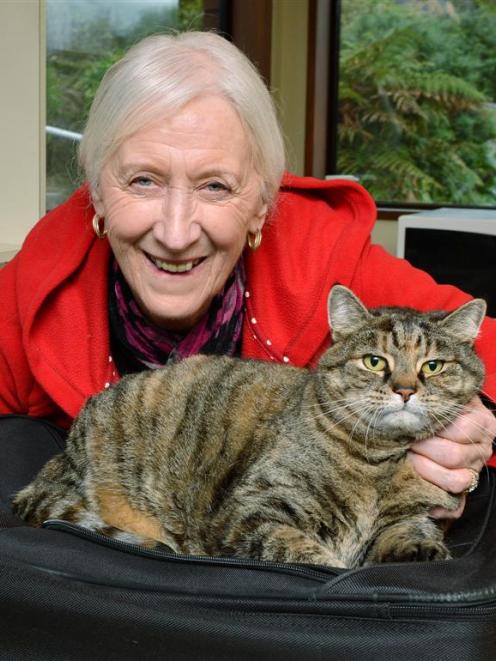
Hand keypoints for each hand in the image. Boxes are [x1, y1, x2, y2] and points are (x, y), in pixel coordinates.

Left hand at [408, 396, 495, 519]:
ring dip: (425, 473)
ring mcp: (476, 470)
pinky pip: (456, 506)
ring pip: (455, 481)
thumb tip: (407, 400)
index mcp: (482, 422)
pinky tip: (419, 496)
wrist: (457, 420)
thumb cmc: (443, 406)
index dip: (428, 429)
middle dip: (422, 451)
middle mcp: (483, 447)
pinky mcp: (467, 490)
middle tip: (403, 444)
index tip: (407, 427)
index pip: (457, 429)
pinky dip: (437, 505)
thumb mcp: (444, 396)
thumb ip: (434, 398)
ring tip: (407, 461)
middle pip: (452, 455)